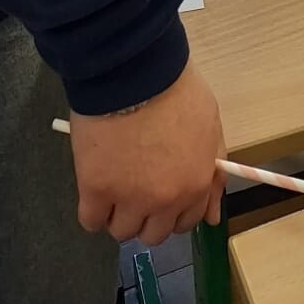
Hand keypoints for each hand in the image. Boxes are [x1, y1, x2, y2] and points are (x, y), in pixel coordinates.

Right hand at [70, 60, 225, 244]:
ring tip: (113, 183)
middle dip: (145, 215)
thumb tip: (211, 217)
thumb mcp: (209, 125)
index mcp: (196, 184)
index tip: (160, 194)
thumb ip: (212, 173)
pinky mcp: (96, 190)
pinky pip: (91, 220)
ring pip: (121, 231)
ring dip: (117, 214)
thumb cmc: (175, 89)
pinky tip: (94, 188)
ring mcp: (129, 198)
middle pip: (152, 234)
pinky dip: (92, 210)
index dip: (172, 210)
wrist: (134, 70)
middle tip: (134, 187)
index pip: (185, 222)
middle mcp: (165, 200)